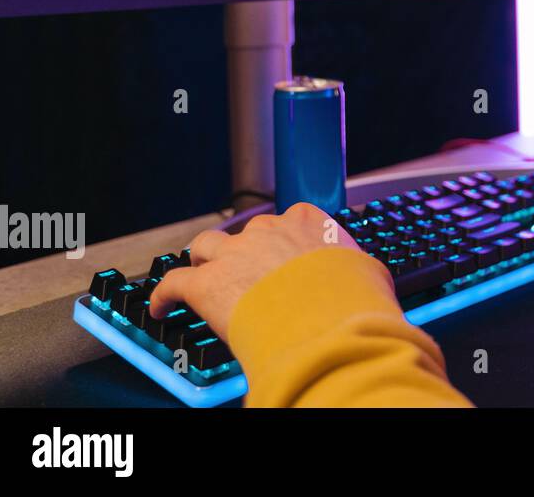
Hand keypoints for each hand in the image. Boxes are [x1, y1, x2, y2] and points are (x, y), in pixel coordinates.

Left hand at [149, 202, 368, 339]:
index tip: (286, 252)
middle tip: (250, 274)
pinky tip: (162, 308)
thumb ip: (361, 270)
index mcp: (308, 222)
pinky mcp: (206, 284)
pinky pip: (174, 283)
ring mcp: (235, 254)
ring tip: (204, 277)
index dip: (285, 239)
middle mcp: (269, 230)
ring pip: (206, 247)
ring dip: (205, 262)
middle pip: (247, 232)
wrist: (327, 315)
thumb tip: (370, 280)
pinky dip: (165, 296)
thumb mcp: (370, 274)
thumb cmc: (352, 295)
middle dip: (246, 251)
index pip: (292, 218)